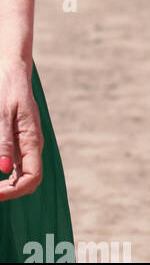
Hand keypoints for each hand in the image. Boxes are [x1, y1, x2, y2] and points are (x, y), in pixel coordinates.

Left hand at [0, 62, 42, 200]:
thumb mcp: (2, 114)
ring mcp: (25, 145)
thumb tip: (4, 169)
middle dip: (7, 191)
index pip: (32, 178)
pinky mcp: (18, 141)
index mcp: (32, 140)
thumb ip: (3, 142)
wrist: (11, 72)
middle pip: (27, 181)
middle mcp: (31, 146)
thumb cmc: (7, 90)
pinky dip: (3, 175)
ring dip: (5, 185)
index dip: (14, 191)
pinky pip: (14, 165)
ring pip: (19, 176)